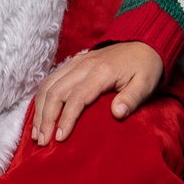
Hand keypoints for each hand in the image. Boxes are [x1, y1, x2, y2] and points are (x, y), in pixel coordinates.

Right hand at [30, 42, 162, 145]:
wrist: (144, 42)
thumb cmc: (146, 68)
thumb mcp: (146, 84)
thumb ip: (132, 98)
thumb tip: (117, 114)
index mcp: (101, 72)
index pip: (77, 97)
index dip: (66, 118)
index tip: (60, 139)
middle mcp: (83, 65)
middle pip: (56, 91)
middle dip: (46, 118)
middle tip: (43, 141)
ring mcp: (76, 62)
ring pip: (48, 84)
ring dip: (40, 109)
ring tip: (36, 133)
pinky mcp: (73, 62)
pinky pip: (50, 79)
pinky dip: (41, 97)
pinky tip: (40, 114)